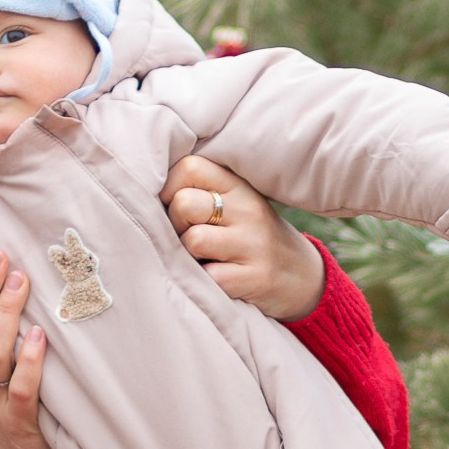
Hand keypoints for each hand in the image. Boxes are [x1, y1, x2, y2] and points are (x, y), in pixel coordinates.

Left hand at [163, 155, 326, 321]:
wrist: (302, 278)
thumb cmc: (252, 238)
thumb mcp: (236, 204)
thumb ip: (201, 191)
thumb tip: (145, 190)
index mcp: (239, 186)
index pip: (188, 167)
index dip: (169, 188)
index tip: (174, 207)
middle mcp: (248, 210)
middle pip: (183, 204)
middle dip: (175, 224)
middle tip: (188, 237)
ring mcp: (253, 244)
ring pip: (193, 240)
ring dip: (188, 256)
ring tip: (203, 259)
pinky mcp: (254, 278)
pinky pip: (208, 276)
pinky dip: (204, 281)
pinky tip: (216, 279)